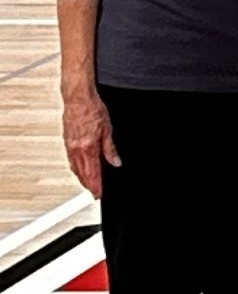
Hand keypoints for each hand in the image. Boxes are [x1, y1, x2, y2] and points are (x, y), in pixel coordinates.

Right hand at [60, 84, 116, 200]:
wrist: (78, 99)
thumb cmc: (93, 110)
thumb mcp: (108, 130)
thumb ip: (110, 149)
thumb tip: (116, 163)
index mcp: (88, 147)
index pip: (92, 173)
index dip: (96, 186)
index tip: (98, 194)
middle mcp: (76, 148)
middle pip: (82, 173)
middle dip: (88, 185)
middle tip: (94, 193)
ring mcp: (69, 145)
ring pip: (74, 167)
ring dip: (81, 177)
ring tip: (88, 184)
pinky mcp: (66, 141)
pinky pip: (70, 159)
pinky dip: (75, 167)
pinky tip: (80, 168)